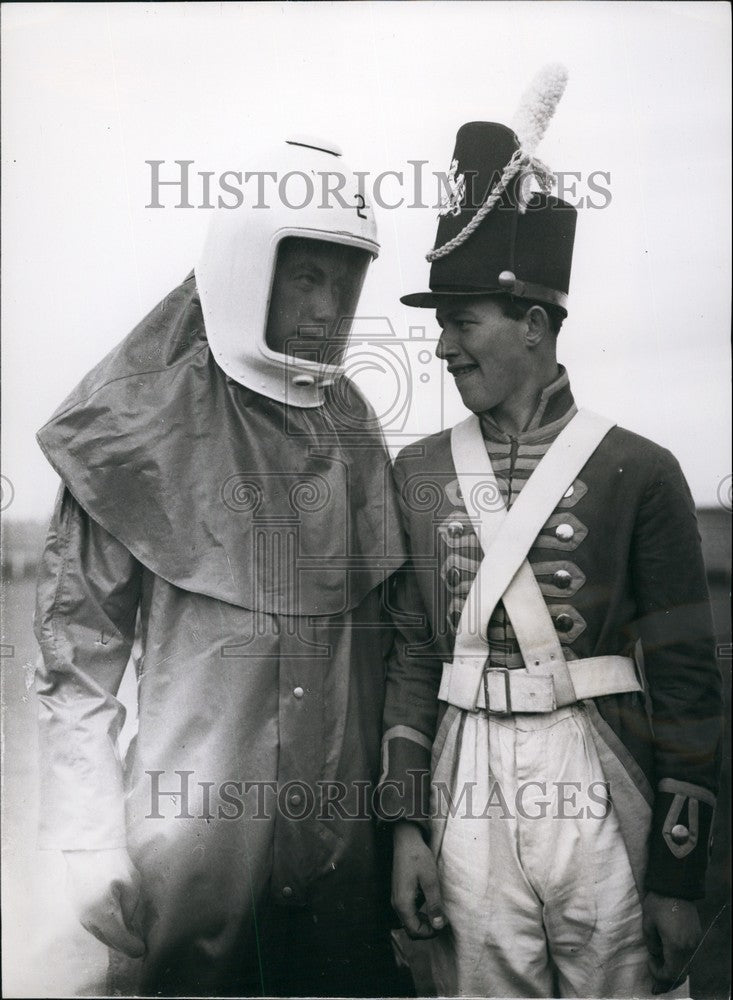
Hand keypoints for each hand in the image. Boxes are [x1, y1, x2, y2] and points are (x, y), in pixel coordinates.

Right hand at [64, 847, 144, 957]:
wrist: (87, 845)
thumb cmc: (113, 863)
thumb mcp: (132, 886)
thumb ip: (132, 909)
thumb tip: (130, 925)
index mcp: (104, 916)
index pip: (121, 941)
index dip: (133, 947)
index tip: (142, 949)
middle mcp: (89, 920)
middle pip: (109, 940)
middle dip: (123, 942)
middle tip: (136, 942)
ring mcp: (79, 914)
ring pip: (98, 932)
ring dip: (112, 933)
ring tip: (125, 930)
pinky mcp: (75, 906)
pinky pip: (91, 922)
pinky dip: (102, 923)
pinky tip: (111, 916)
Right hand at [391, 821, 446, 938]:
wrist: (405, 840)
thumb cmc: (418, 858)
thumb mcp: (430, 881)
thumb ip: (434, 904)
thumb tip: (438, 925)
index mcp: (403, 903)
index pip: (414, 931)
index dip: (430, 933)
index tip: (443, 924)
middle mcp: (397, 904)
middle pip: (410, 929)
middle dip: (426, 930)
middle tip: (442, 920)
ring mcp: (397, 898)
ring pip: (409, 921)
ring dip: (423, 922)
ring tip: (438, 912)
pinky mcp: (399, 893)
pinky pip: (408, 912)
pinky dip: (419, 914)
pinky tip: (429, 903)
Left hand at [642, 891, 700, 993]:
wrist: (676, 885)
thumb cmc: (658, 902)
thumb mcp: (648, 923)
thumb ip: (652, 944)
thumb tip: (656, 954)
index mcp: (676, 945)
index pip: (670, 972)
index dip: (658, 974)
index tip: (649, 963)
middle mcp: (689, 947)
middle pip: (681, 974)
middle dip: (667, 981)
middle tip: (655, 986)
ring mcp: (695, 941)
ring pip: (686, 966)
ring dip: (674, 972)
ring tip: (661, 975)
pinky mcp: (696, 935)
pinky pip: (689, 956)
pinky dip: (680, 963)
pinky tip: (670, 960)